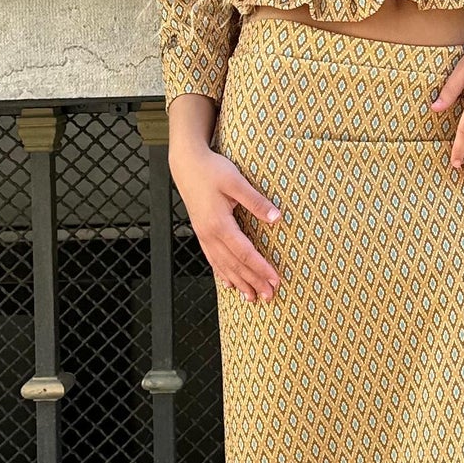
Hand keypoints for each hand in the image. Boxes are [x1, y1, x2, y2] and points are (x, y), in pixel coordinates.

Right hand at [170, 138, 282, 301]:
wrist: (186, 164)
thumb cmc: (211, 170)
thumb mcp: (236, 181)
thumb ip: (256, 201)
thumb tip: (277, 218)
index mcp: (219, 224)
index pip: (245, 253)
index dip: (261, 268)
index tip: (275, 280)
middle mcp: (210, 234)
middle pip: (234, 265)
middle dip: (252, 282)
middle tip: (269, 296)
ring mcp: (204, 235)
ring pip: (223, 266)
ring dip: (238, 283)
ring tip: (251, 298)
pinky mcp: (201, 233)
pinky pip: (212, 259)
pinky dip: (222, 274)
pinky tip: (228, 284)